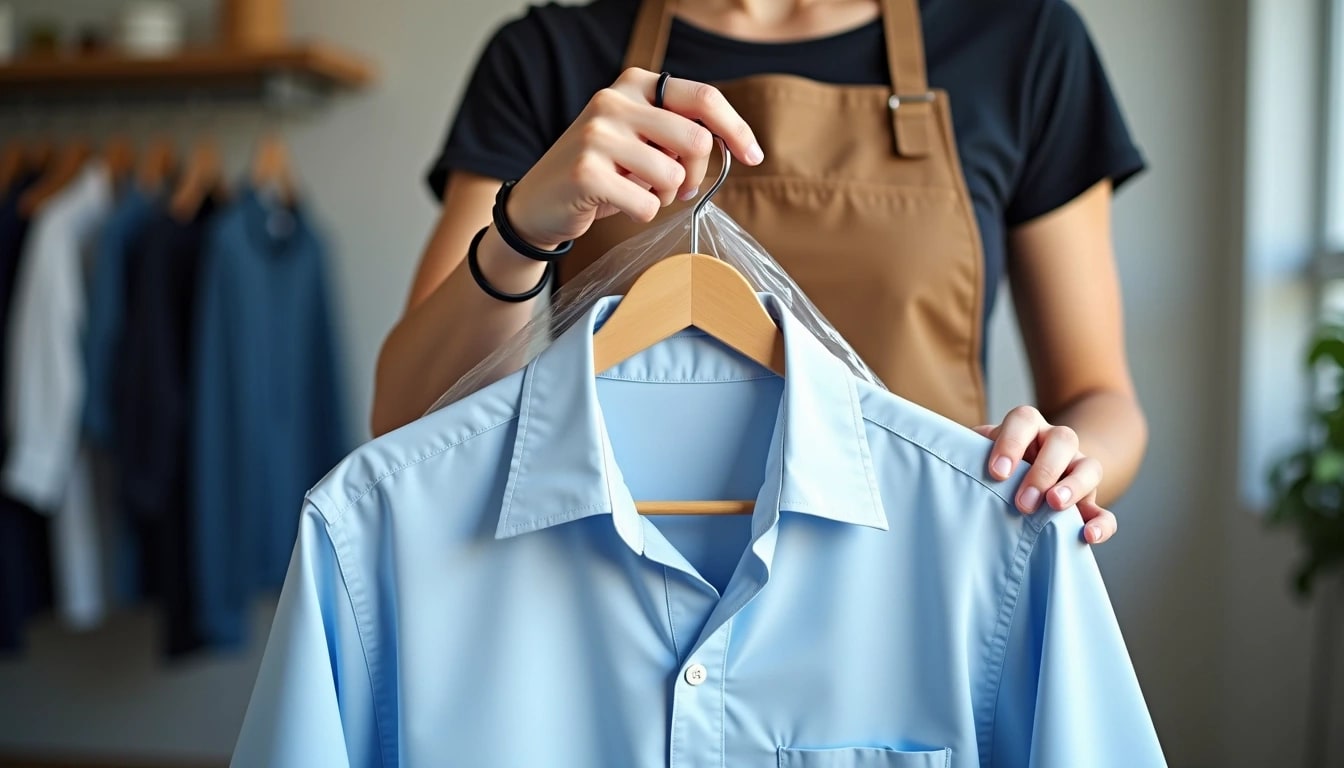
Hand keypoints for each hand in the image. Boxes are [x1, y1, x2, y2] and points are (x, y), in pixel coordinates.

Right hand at [505, 68, 763, 249]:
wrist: (537, 204)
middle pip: (695, 141)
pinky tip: (617, 205)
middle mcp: (613, 101)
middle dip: (695, 173)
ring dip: (665, 196)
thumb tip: (734, 143)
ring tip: (638, 192)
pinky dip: (641, 213)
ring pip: (672, 176)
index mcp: (634, 85)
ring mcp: (596, 134)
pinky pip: (646, 204)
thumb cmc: (601, 173)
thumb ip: (679, 131)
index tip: (753, 155)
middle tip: (678, 188)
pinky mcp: (585, 171)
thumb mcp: (640, 139)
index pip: (703, 99)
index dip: (736, 129)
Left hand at [973, 406, 1116, 544]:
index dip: (1011, 443)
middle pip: (1062, 440)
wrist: (1027, 475)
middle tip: (1022, 501)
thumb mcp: (982, 453)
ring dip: (1073, 487)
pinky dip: (1101, 522)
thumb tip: (954, 456)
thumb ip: (970, 452)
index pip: (1024, 420)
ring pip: (1089, 467)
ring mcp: (1078, 469)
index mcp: (1028, 427)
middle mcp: (1057, 442)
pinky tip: (1088, 536)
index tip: (997, 472)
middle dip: (1042, 471)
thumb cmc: (997, 465)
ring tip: (1054, 505)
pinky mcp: (1090, 501)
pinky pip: (1103, 509)